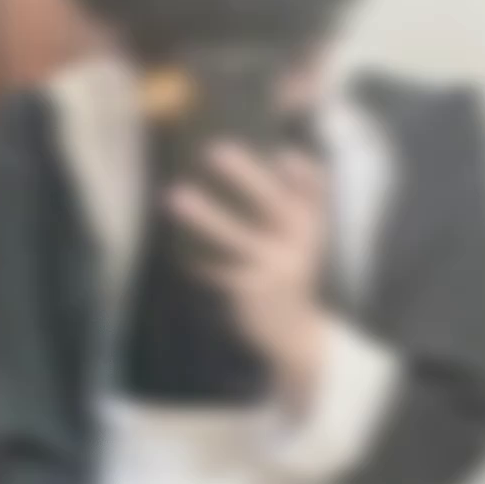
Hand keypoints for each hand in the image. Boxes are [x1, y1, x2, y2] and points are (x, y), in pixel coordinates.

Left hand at [169, 142, 327, 404]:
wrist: (294, 333)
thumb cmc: (287, 275)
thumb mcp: (299, 239)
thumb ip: (292, 202)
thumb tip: (280, 157)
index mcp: (311, 226)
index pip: (312, 191)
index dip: (301, 173)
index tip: (284, 154)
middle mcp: (299, 244)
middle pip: (271, 205)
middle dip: (245, 177)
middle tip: (215, 150)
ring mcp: (275, 268)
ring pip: (235, 237)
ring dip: (205, 216)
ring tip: (173, 196)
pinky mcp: (252, 290)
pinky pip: (218, 271)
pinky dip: (199, 264)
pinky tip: (180, 259)